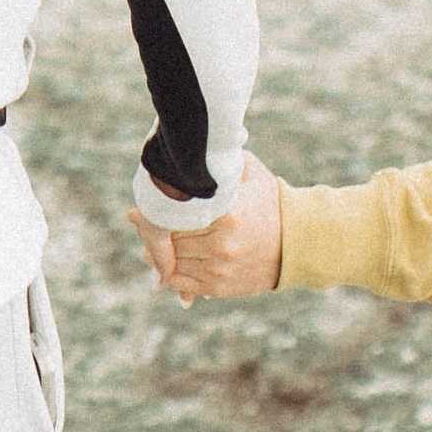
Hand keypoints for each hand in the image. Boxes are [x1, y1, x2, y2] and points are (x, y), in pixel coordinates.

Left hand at [129, 154, 283, 302]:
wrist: (296, 241)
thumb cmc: (269, 200)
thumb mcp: (249, 171)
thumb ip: (221, 158)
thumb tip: (189, 144)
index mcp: (228, 215)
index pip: (177, 216)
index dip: (154, 212)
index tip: (135, 210)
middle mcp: (222, 245)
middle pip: (171, 240)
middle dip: (152, 232)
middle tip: (137, 222)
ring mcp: (221, 269)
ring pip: (174, 263)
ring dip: (156, 254)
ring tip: (148, 242)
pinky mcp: (220, 287)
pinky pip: (183, 283)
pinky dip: (168, 274)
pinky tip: (161, 263)